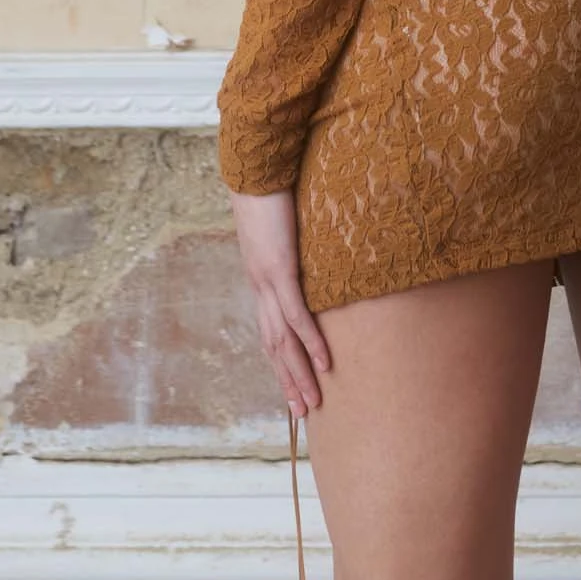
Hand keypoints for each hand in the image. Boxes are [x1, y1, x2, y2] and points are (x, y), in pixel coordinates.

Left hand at [228, 185, 332, 416]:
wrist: (254, 167)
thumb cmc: (269, 189)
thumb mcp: (280, 224)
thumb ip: (291, 241)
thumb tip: (307, 246)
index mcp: (260, 279)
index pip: (269, 330)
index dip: (281, 361)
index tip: (291, 388)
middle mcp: (260, 287)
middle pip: (273, 346)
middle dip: (288, 381)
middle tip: (303, 412)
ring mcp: (268, 281)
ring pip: (284, 341)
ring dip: (299, 374)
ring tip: (314, 402)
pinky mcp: (280, 269)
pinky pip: (298, 315)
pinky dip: (311, 342)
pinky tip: (325, 363)